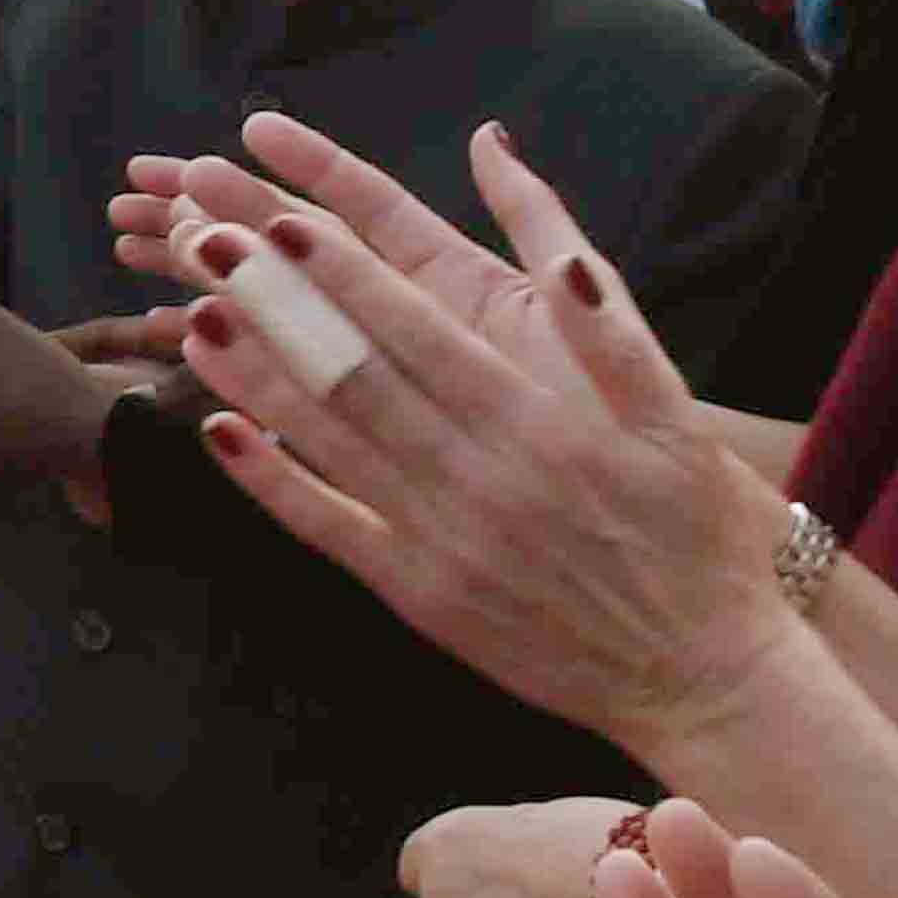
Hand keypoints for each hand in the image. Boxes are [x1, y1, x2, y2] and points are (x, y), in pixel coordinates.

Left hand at [159, 118, 789, 748]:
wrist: (704, 677)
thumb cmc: (695, 538)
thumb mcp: (676, 423)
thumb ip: (612, 336)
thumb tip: (563, 260)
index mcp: (538, 427)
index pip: (417, 332)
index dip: (342, 274)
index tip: (278, 220)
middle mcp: (479, 480)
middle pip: (352, 376)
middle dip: (275, 305)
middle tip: (208, 245)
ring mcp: (442, 542)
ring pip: (327, 445)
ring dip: (253, 377)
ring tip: (193, 315)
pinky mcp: (422, 596)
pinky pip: (329, 529)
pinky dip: (269, 481)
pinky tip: (218, 432)